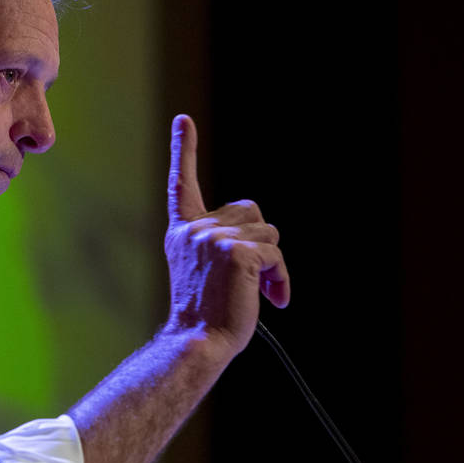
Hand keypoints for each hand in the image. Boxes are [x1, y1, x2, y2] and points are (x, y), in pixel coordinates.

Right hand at [164, 114, 289, 356]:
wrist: (198, 341)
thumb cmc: (205, 314)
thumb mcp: (202, 268)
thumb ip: (218, 242)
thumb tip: (263, 240)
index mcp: (182, 231)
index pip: (182, 184)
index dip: (184, 151)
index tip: (183, 121)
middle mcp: (194, 229)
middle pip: (250, 212)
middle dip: (260, 241)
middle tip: (254, 277)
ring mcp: (214, 239)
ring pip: (267, 234)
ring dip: (272, 264)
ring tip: (258, 292)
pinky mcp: (237, 253)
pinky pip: (276, 255)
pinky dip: (281, 279)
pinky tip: (274, 299)